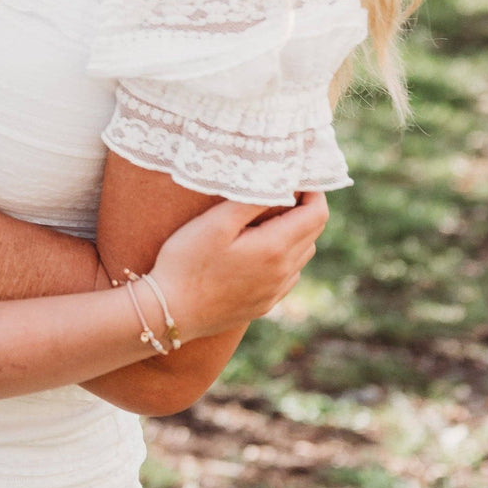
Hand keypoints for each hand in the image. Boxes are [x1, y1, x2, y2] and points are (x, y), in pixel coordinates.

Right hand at [148, 192, 328, 341]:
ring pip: (302, 254)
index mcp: (275, 248)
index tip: (296, 175)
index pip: (316, 215)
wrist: (171, 312)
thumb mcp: (215, 223)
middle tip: (281, 187)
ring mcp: (275, 292)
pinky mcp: (264, 304)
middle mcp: (283, 272)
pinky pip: (288, 274)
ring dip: (295, 231)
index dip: (313, 191)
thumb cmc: (188, 262)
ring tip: (268, 215)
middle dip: (304, 207)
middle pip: (313, 233)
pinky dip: (284, 254)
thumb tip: (280, 184)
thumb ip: (251, 201)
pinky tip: (258, 247)